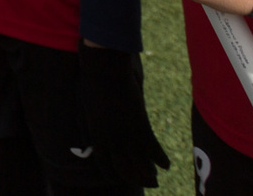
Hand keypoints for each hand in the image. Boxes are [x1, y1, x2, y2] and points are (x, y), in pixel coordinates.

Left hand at [75, 45, 169, 179]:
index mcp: (96, 138)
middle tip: (145, 185)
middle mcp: (112, 142)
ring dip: (149, 175)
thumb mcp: (86, 111)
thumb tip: (90, 142)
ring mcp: (127, 135)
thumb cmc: (91, 85)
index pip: (105, 167)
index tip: (118, 180)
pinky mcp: (141, 125)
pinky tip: (166, 165)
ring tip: (154, 181)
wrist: (104, 69)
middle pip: (125, 170)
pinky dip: (161, 158)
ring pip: (140, 164)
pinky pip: (153, 149)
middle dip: (135, 180)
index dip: (113, 176)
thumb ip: (90, 128)